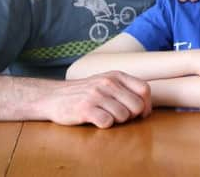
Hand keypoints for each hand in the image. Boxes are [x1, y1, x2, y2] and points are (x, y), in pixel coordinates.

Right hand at [37, 71, 151, 128]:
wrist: (52, 96)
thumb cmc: (84, 93)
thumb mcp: (106, 82)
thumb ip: (125, 89)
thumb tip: (146, 107)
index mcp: (116, 75)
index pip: (144, 89)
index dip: (146, 105)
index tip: (140, 114)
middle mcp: (108, 82)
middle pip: (137, 106)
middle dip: (131, 116)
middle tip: (118, 116)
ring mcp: (96, 95)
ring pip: (123, 116)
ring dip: (116, 121)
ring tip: (104, 116)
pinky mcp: (85, 108)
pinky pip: (107, 122)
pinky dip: (104, 125)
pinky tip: (96, 120)